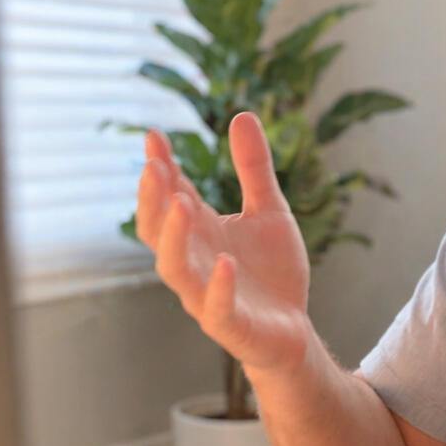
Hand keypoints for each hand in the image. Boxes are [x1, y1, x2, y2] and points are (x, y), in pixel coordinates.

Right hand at [137, 113, 312, 373]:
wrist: (293, 331)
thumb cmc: (272, 272)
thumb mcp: (269, 210)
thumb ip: (254, 168)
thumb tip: (241, 114)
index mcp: (199, 233)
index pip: (168, 196)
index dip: (160, 168)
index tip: (154, 135)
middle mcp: (194, 261)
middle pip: (157, 230)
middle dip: (153, 199)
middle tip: (155, 165)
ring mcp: (206, 295)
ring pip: (174, 268)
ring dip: (173, 237)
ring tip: (181, 203)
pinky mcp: (230, 325)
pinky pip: (216, 308)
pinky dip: (218, 286)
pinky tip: (226, 261)